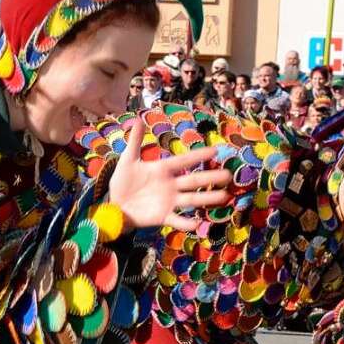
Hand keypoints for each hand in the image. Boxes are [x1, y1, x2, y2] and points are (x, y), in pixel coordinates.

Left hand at [108, 117, 230, 231]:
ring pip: (191, 199)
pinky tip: (197, 224)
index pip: (183, 161)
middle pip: (194, 180)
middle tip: (228, 175)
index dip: (198, 156)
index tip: (215, 150)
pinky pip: (177, 219)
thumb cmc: (123, 181)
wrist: (115, 205)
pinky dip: (186, 223)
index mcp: (163, 169)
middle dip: (210, 178)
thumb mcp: (128, 160)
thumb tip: (138, 119)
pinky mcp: (163, 216)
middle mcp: (170, 185)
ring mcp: (169, 201)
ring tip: (224, 197)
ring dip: (207, 198)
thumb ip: (135, 142)